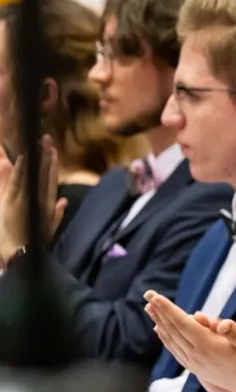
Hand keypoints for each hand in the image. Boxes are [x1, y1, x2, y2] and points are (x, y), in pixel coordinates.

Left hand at [0, 136, 66, 260]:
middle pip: (45, 173)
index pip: (51, 180)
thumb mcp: (48, 228)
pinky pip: (19, 182)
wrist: (23, 252)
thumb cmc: (35, 242)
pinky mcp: (15, 201)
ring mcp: (28, 199)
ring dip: (36, 158)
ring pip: (34, 174)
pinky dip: (22, 169)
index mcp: (49, 204)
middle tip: (46, 139)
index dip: (52, 164)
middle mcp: (41, 199)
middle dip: (46, 155)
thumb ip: (57, 213)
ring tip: (38, 143)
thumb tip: (64, 201)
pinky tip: (24, 157)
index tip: (53, 150)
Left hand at [144, 291, 235, 391]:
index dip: (169, 309)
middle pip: (173, 330)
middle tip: (148, 295)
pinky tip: (161, 333)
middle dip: (160, 311)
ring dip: (160, 323)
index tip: (155, 296)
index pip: (183, 323)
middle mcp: (197, 355)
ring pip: (172, 340)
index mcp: (208, 346)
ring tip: (150, 309)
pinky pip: (176, 351)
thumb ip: (234, 333)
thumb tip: (222, 323)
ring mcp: (196, 363)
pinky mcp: (197, 369)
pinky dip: (166, 339)